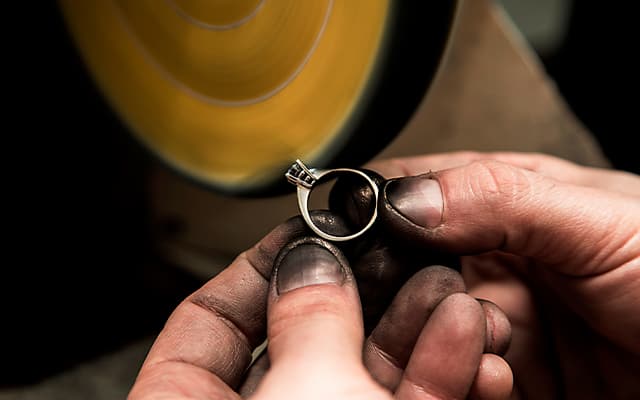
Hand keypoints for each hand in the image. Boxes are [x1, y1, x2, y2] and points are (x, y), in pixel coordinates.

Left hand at [128, 216, 512, 398]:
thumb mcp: (305, 393)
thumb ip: (306, 320)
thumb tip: (308, 262)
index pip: (204, 322)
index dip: (252, 267)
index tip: (299, 232)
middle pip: (300, 336)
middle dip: (358, 289)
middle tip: (389, 249)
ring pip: (366, 371)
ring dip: (414, 324)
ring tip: (447, 284)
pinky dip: (441, 372)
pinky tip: (466, 337)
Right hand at [365, 151, 639, 398]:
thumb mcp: (603, 220)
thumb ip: (502, 199)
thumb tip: (407, 199)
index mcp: (512, 202)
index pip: (420, 193)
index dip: (380, 207)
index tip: (353, 227)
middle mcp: (500, 260)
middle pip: (410, 266)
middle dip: (401, 285)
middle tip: (417, 295)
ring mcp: (505, 321)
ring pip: (428, 326)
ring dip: (437, 336)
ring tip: (479, 336)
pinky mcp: (514, 377)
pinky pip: (461, 377)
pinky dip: (464, 378)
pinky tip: (495, 374)